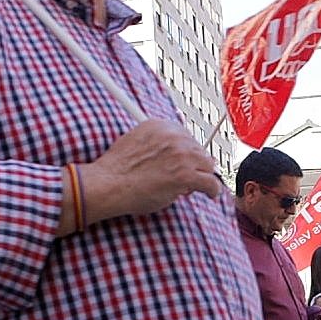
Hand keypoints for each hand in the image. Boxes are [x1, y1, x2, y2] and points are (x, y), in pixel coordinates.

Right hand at [77, 121, 220, 224]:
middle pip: (198, 149)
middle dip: (194, 164)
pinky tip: (209, 194)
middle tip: (186, 177)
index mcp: (159, 125)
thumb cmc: (116, 169)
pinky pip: (211, 183)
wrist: (108, 184)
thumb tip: (168, 156)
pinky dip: (212, 190)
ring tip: (194, 186)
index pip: (185, 135)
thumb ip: (154, 144)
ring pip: (207, 165)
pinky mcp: (186, 175)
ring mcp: (181, 155)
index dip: (186, 151)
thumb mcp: (134, 143)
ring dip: (202, 175)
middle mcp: (173, 136)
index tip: (184, 161)